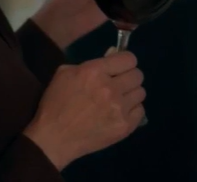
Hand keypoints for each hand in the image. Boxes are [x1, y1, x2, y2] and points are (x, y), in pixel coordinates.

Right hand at [23, 51, 145, 169]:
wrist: (55, 136)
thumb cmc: (56, 103)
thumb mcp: (64, 74)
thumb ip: (88, 64)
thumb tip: (110, 58)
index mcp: (94, 71)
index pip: (129, 59)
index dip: (125, 61)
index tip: (119, 67)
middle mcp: (111, 88)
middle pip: (138, 75)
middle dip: (129, 76)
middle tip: (118, 83)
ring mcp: (120, 108)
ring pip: (141, 92)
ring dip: (130, 93)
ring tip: (118, 99)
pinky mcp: (125, 126)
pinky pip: (140, 111)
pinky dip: (131, 110)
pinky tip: (118, 113)